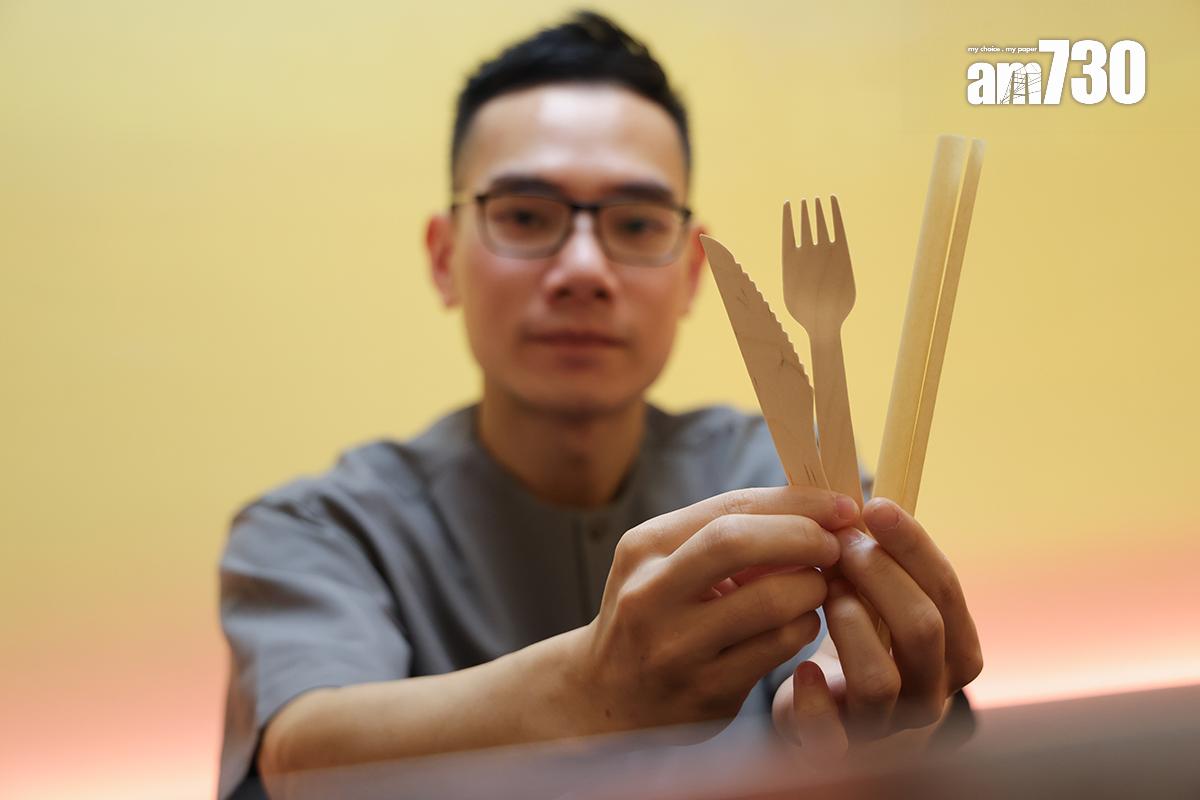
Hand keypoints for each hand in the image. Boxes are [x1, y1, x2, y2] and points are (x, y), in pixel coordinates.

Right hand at [567, 486, 860, 736]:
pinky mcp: (707, 692)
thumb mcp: (666, 563)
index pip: (731, 507)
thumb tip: (815, 508)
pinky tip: (799, 623)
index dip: (797, 502)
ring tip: (815, 587)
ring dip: (813, 588)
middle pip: (741, 543)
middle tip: (835, 545)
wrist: (608, 697)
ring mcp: (677, 648)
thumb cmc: (655, 614)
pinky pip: (780, 648)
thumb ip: (727, 534)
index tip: (841, 505)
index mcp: (644, 548)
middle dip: (805, 536)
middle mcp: (651, 595)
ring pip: (773, 601)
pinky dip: (804, 627)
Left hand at [771, 497, 982, 758]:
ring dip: (849, 625)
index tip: (874, 506)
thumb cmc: (857, 638)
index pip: (945, 590)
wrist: (825, 713)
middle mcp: (929, 691)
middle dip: (879, 576)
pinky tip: (800, 668)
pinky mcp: (838, 750)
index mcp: (952, 649)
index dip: (913, 545)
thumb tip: (858, 494)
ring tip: (823, 592)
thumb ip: (881, 555)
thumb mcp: (879, 595)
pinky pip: (831, 734)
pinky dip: (813, 697)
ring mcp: (885, 724)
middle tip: (839, 545)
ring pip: (881, 679)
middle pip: (922, 628)